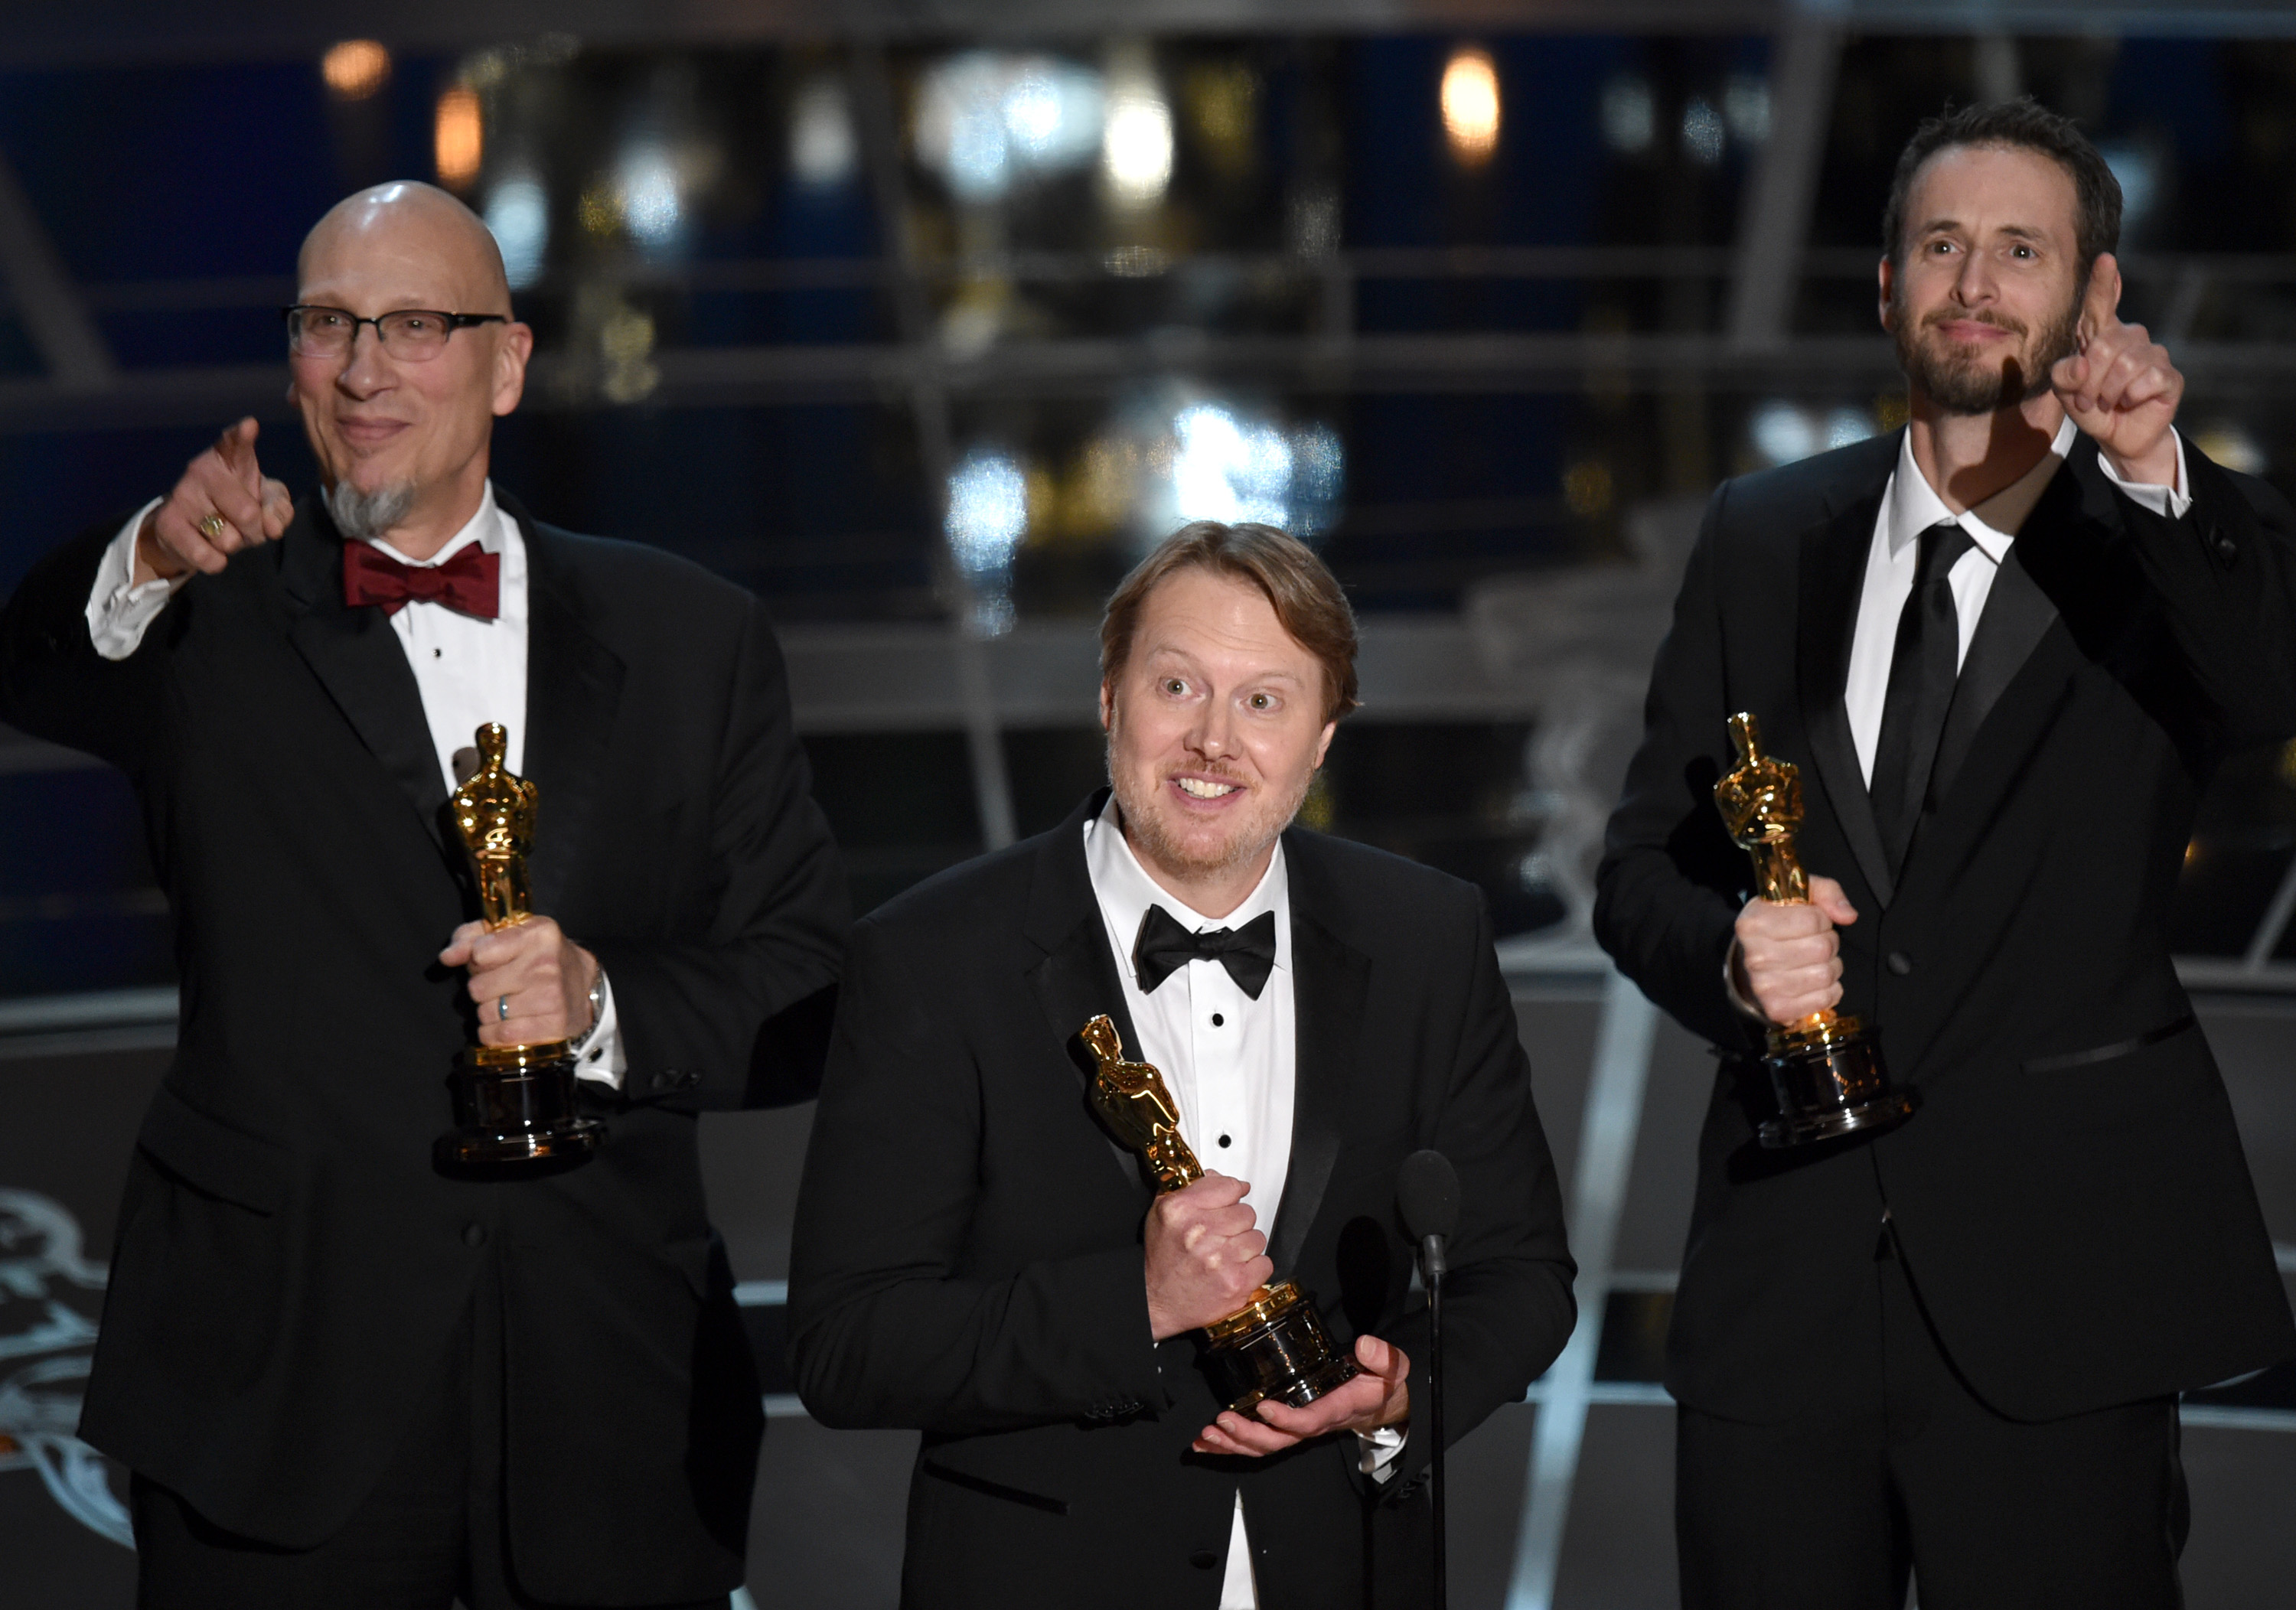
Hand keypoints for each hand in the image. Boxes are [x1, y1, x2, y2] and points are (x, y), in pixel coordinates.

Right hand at [136, 417, 294, 583]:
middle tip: (247, 527)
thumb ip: (279, 509)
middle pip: (247, 513)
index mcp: (229, 458)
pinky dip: (216, 561)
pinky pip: (207, 557)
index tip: (249, 427)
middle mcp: (201, 470)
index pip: (235, 442)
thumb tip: (271, 526)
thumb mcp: (266, 503)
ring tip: (225, 534)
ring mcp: (182, 495)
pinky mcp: (168, 523)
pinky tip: (210, 549)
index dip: (242, 436)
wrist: (190, 531)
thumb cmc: (237, 507)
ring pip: (229, 539)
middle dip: (256, 531)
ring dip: (235, 546)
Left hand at [438, 915, 599, 1046]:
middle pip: (478, 988)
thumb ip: (470, 938)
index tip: (488, 961)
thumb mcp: (508, 934)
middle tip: (501, 985)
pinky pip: (500, 1035)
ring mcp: (551, 997)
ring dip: (489, 1012)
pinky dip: (494, 1033)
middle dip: (482, 989)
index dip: (476, 961)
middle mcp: (546, 964)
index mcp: (538, 934)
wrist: (583, 986)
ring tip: (508, 1004)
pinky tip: (507, 1023)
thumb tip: (447, 957)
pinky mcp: (553, 1026)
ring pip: (486, 1013)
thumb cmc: (537, 957)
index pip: (480, 952)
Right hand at [1144, 1172, 1272, 1341]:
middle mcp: (1200, 1232)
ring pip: (1257, 1238)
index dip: (1232, 1194)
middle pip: (1246, 1212)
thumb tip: (1219, 1177)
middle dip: (1236, 1223)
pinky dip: (1253, 1268)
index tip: (1231, 1201)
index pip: (1229, 1186)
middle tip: (1220, 1236)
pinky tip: (1233, 1270)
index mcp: (1181, 1210)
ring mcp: (1220, 1259)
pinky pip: (1264, 1263)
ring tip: (1225, 1255)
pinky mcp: (1236, 1283)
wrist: (1155, 1301)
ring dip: (1245, 1247)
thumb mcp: (1162, 1213)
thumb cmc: (1161, 1259)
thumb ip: (1191, 1189)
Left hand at [1191, 1334, 1410, 1456]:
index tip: (1265, 1407)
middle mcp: (1314, 1424)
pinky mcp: (1286, 1426)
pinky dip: (1229, 1444)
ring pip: (1263, 1446)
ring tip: (1208, 1434)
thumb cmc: (1380, 1382)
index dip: (1287, 1420)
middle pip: (1277, 1441)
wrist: (1381, 1401)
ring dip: (1233, 1443)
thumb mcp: (1391, 1367)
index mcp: (1336, 1409)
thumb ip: (1383, 1358)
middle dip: (1247, 1434)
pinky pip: (1257, 1441)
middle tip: (1222, 1420)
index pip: (1309, 1421)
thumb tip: (1364, 1347)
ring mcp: (1298, 1429)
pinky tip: (1206, 1443)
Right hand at [1730, 874, 1856, 1024]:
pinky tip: (1815, 982)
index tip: (1811, 922)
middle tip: (1815, 943)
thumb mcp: (1798, 896)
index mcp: (1755, 922)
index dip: (1822, 919)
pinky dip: (1829, 991)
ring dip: (1830, 967)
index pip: (1813, 919)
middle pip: (1822, 948)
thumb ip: (1826, 892)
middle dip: (1828, 943)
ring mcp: (1765, 986)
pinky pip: (1825, 999)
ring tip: (1815, 962)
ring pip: (1826, 974)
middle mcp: (1756, 956)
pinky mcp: (1778, 1009)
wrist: (1750, 962)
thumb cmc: (1779, 925)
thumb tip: (1848, 916)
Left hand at [2052, 254, 2182, 486]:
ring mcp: (2152, 354)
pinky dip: (2131, 396)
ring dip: (2107, 392)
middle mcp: (2129, 338)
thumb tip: (2081, 365)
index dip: (2102, 283)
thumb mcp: (2066, 393)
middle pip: (2103, 346)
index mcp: (2101, 336)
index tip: (2104, 259)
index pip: (2100, 306)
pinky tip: (2132, 401)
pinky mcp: (2169, 376)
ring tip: (2108, 402)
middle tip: (2088, 399)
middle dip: (2088, 380)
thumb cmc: (2092, 407)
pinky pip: (2147, 379)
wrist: (2117, 438)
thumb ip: (2064, 375)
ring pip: (2124, 365)